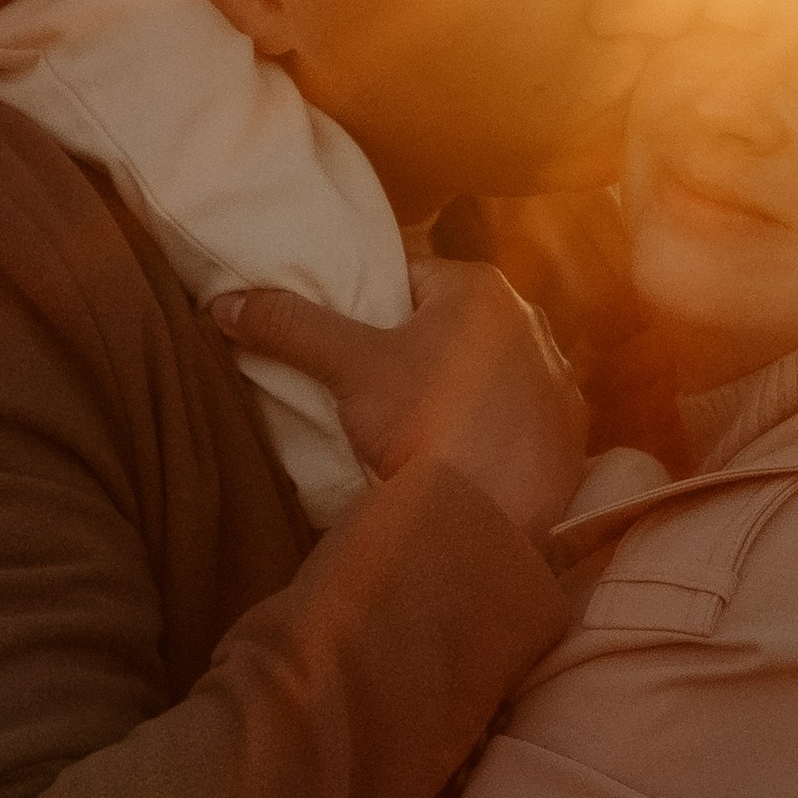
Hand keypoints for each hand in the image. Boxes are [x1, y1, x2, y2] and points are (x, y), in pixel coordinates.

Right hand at [214, 261, 587, 542]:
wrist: (490, 519)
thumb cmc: (422, 425)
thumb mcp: (347, 368)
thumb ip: (288, 327)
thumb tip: (224, 303)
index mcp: (480, 288)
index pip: (409, 278)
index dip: (370, 309)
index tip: (349, 346)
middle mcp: (533, 321)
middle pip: (453, 326)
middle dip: (418, 350)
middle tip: (377, 393)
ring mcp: (560, 379)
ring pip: (492, 371)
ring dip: (461, 389)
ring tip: (420, 430)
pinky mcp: (572, 433)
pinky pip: (523, 418)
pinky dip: (497, 431)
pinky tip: (466, 455)